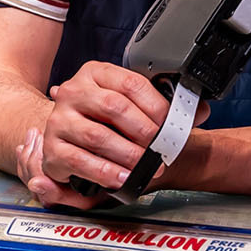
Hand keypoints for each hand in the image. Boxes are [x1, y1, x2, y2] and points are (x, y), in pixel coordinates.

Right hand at [10, 63, 170, 209]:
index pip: (131, 83)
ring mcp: (60, 120)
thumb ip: (162, 107)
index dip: (156, 106)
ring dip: (128, 154)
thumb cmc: (103, 120)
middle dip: (143, 131)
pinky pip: (80, 161)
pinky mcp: (52, 149)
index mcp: (96, 74)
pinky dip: (106, 172)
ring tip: (146, 166)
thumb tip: (197, 111)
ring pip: (97, 136)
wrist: (68, 136)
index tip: (170, 123)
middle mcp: (73, 92)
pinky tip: (123, 177)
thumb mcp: (130, 105)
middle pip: (114, 106)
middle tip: (160, 147)